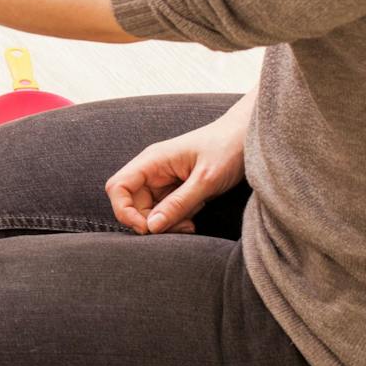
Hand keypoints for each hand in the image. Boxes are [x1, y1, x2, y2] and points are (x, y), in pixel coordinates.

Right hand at [103, 105, 249, 234]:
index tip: (148, 228)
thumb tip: (152, 227)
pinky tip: (193, 218)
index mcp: (152, 160)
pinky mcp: (175, 188)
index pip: (118, 187)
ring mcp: (163, 180)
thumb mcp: (205, 180)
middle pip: (132, 203)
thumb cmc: (227, 149)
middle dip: (151, 222)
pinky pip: (165, 210)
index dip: (124, 211)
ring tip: (191, 225)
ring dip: (165, 223)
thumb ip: (178, 204)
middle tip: (181, 228)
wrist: (247, 137)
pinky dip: (176, 220)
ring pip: (149, 210)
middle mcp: (152, 170)